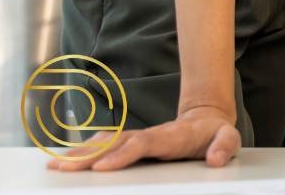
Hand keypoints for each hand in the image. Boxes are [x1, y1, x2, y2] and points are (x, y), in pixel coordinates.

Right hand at [47, 105, 239, 171]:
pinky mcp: (132, 143)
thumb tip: (215, 159)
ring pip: (106, 143)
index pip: (142, 144)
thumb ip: (224, 147)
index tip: (102, 167)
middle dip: (89, 155)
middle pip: (116, 143)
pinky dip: (85, 151)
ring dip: (81, 153)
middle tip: (63, 167)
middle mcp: (150, 135)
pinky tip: (67, 160)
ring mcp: (139, 137)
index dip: (122, 154)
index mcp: (170, 137)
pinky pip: (105, 145)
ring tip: (56, 165)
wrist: (207, 118)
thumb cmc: (215, 134)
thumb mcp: (229, 139)